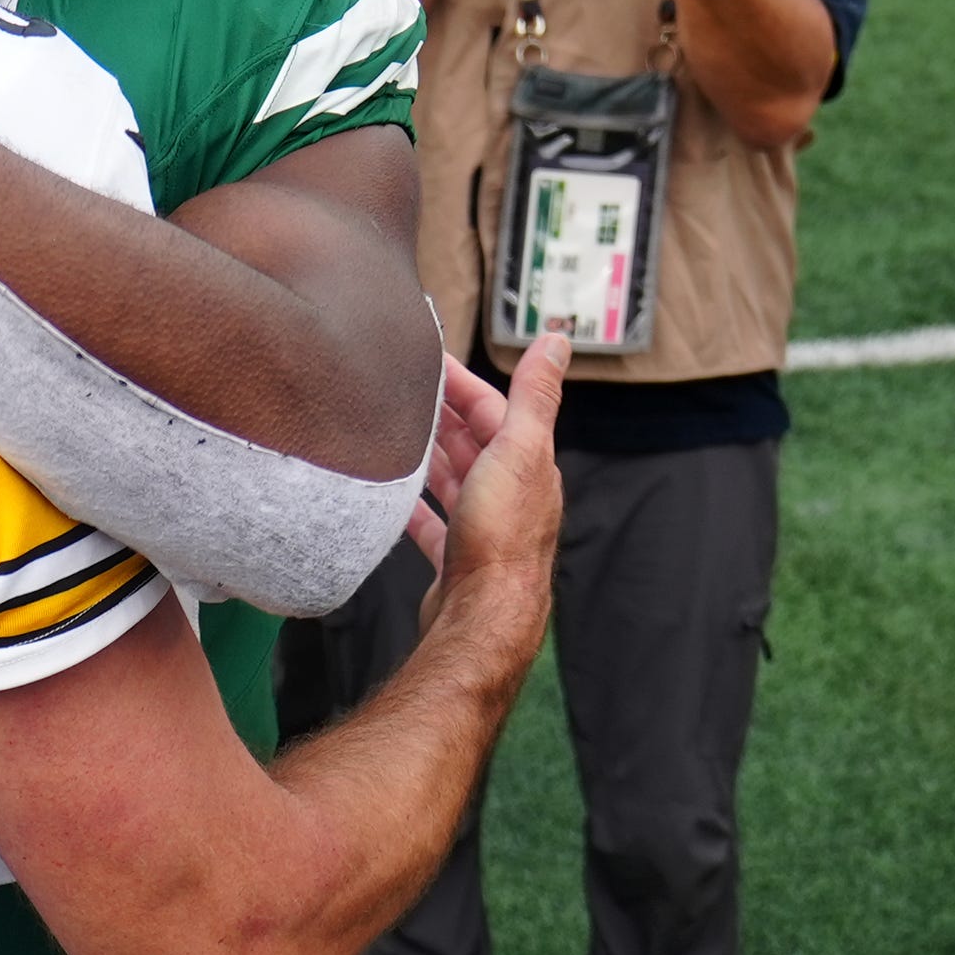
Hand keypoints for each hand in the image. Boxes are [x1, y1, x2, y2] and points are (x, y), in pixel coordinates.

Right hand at [417, 335, 563, 706]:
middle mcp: (509, 494)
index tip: (429, 359)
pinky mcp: (457, 560)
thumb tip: (558, 339)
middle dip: (443, 413)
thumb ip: (536, 394)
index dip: (462, 382)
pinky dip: (417, 505)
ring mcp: (483, 528)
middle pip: (474, 442)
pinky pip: (434, 523)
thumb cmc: (502, 537)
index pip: (494, 408)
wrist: (484, 615)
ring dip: (431, 454)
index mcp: (527, 463)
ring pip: (454, 479)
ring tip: (397, 433)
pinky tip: (397, 498)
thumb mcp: (520, 450)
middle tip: (405, 389)